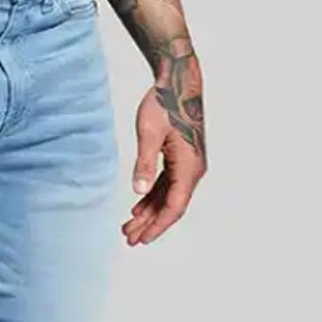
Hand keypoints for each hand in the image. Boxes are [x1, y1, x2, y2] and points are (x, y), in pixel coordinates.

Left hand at [124, 52, 206, 245]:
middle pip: (170, 207)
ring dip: (149, 214)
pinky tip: (137, 208)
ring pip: (167, 198)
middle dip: (149, 225)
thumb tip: (138, 192)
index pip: (174, 207)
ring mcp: (188, 165)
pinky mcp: (181, 159)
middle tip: (128, 239)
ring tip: (128, 228)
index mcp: (189, 167)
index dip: (157, 226)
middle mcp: (193, 170)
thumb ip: (144, 164)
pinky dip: (152, 198)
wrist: (178, 82)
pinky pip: (167, 186)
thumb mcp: (149, 134)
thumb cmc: (164, 104)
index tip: (141, 240)